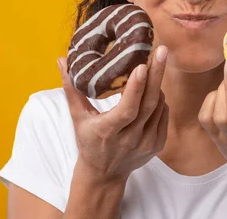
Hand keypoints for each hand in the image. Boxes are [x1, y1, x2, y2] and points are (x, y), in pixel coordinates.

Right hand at [57, 46, 169, 183]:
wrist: (104, 174)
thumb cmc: (89, 141)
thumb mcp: (78, 117)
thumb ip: (72, 88)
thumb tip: (62, 60)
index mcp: (108, 132)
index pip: (126, 109)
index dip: (136, 88)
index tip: (142, 66)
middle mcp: (130, 139)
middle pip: (148, 104)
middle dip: (156, 75)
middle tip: (162, 51)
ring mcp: (146, 143)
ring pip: (158, 107)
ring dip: (157, 85)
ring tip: (155, 64)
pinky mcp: (157, 145)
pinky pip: (164, 114)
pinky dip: (160, 99)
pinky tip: (154, 88)